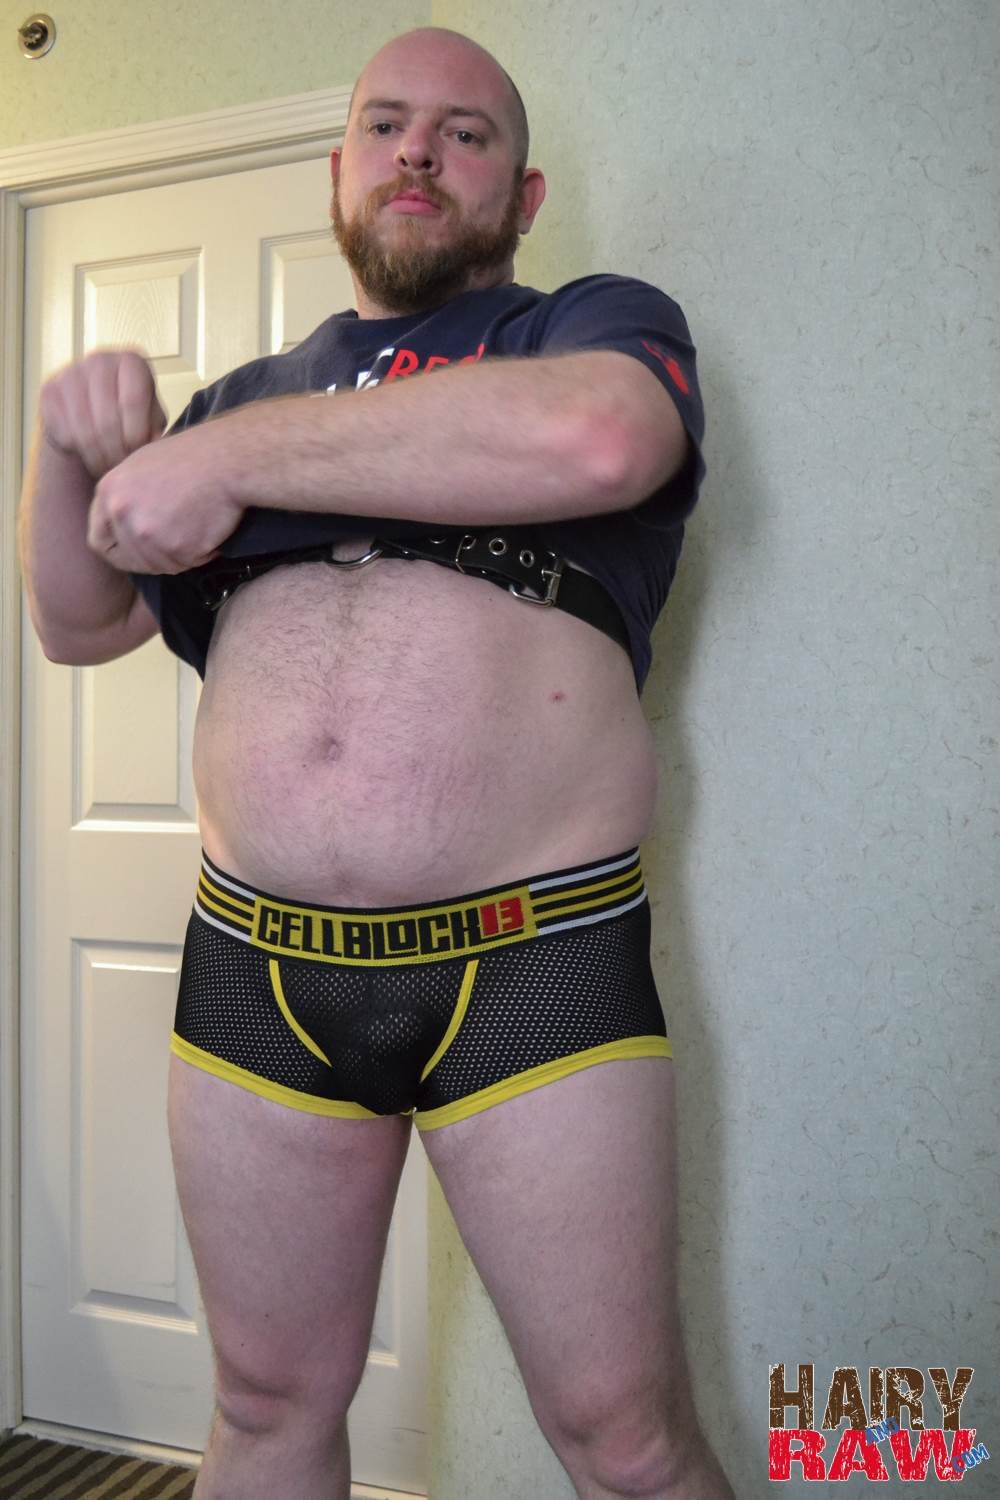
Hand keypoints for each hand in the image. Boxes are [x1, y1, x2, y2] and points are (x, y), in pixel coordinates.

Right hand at [39, 347, 166, 479]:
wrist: (91, 408)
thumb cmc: (130, 415)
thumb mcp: (150, 418)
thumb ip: (155, 428)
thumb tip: (153, 444)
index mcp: (131, 362)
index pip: (133, 402)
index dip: (136, 436)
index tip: (138, 456)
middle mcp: (100, 360)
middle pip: (107, 419)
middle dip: (117, 452)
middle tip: (121, 470)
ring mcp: (71, 373)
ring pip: (85, 429)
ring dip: (98, 458)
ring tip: (108, 470)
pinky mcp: (50, 391)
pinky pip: (65, 432)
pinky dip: (79, 452)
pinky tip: (90, 456)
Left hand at [87, 420, 244, 573]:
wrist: (227, 460)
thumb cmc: (191, 457)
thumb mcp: (141, 465)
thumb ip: (123, 496)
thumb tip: (118, 525)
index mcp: (108, 492)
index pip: (99, 541)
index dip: (120, 551)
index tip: (137, 552)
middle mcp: (121, 514)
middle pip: (131, 560)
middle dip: (155, 557)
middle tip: (178, 542)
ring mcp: (147, 533)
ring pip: (161, 565)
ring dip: (180, 556)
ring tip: (197, 530)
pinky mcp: (176, 547)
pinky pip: (188, 563)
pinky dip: (202, 553)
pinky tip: (210, 530)